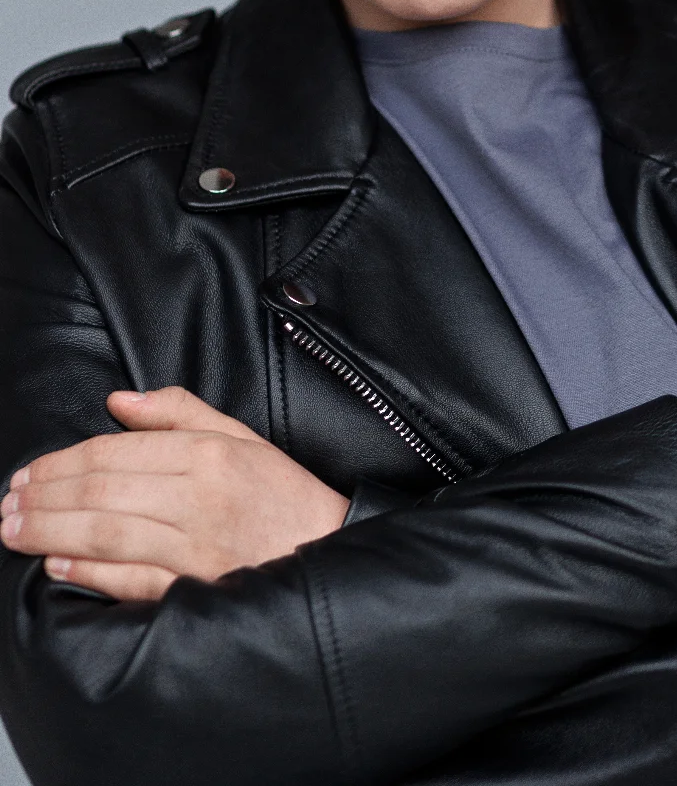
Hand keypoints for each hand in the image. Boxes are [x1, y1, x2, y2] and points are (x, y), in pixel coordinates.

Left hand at [0, 387, 348, 601]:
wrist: (331, 547)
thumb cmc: (281, 492)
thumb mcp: (239, 435)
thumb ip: (178, 411)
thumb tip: (117, 400)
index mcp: (209, 454)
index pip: (117, 452)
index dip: (63, 461)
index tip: (28, 472)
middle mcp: (201, 497)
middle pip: (103, 491)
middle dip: (46, 496)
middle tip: (9, 502)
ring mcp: (197, 547)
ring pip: (107, 534)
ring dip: (51, 531)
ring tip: (15, 530)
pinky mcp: (198, 590)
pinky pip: (133, 581)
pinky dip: (89, 574)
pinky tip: (56, 565)